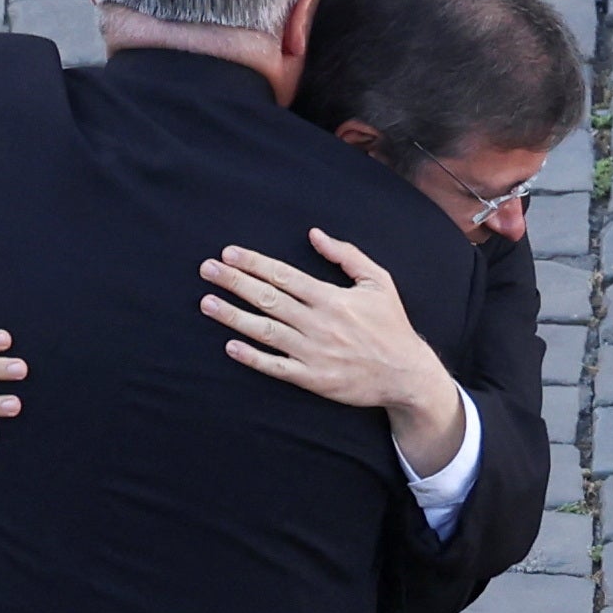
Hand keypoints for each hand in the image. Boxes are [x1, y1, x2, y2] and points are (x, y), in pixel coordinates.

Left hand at [202, 229, 467, 474]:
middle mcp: (318, 323)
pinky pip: (275, 366)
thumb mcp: (378, 281)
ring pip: (265, 331)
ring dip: (233, 316)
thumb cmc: (390, 324)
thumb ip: (346, 255)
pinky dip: (252, 357)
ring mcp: (312, 351)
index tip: (228, 253)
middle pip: (268, 299)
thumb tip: (315, 234)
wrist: (405, 373)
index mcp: (331, 298)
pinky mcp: (311, 378)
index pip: (284, 276)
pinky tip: (230, 346)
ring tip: (207, 302)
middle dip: (235, 282)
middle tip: (207, 269)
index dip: (254, 264)